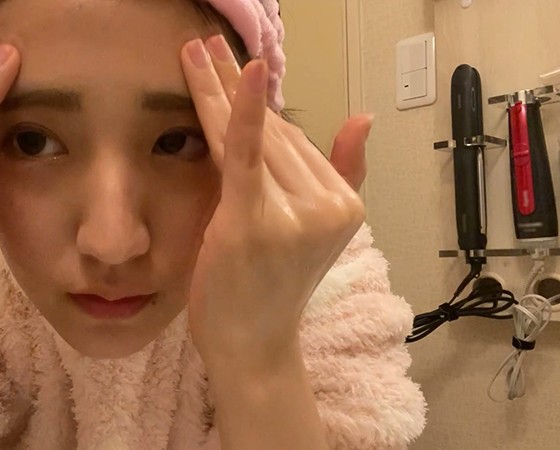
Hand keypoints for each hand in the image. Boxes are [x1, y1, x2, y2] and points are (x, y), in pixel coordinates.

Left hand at [181, 35, 366, 369]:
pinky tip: (237, 71)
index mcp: (341, 203)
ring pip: (253, 137)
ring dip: (218, 88)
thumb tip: (363, 117)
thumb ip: (345, 175)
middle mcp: (326, 206)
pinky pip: (245, 155)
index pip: (295, 143)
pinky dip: (239, 111)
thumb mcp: (319, 233)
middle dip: (235, 86)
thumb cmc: (272, 289)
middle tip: (206, 43)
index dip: (260, 105)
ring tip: (196, 49)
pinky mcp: (253, 222)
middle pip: (273, 133)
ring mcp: (293, 215)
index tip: (237, 63)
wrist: (253, 347)